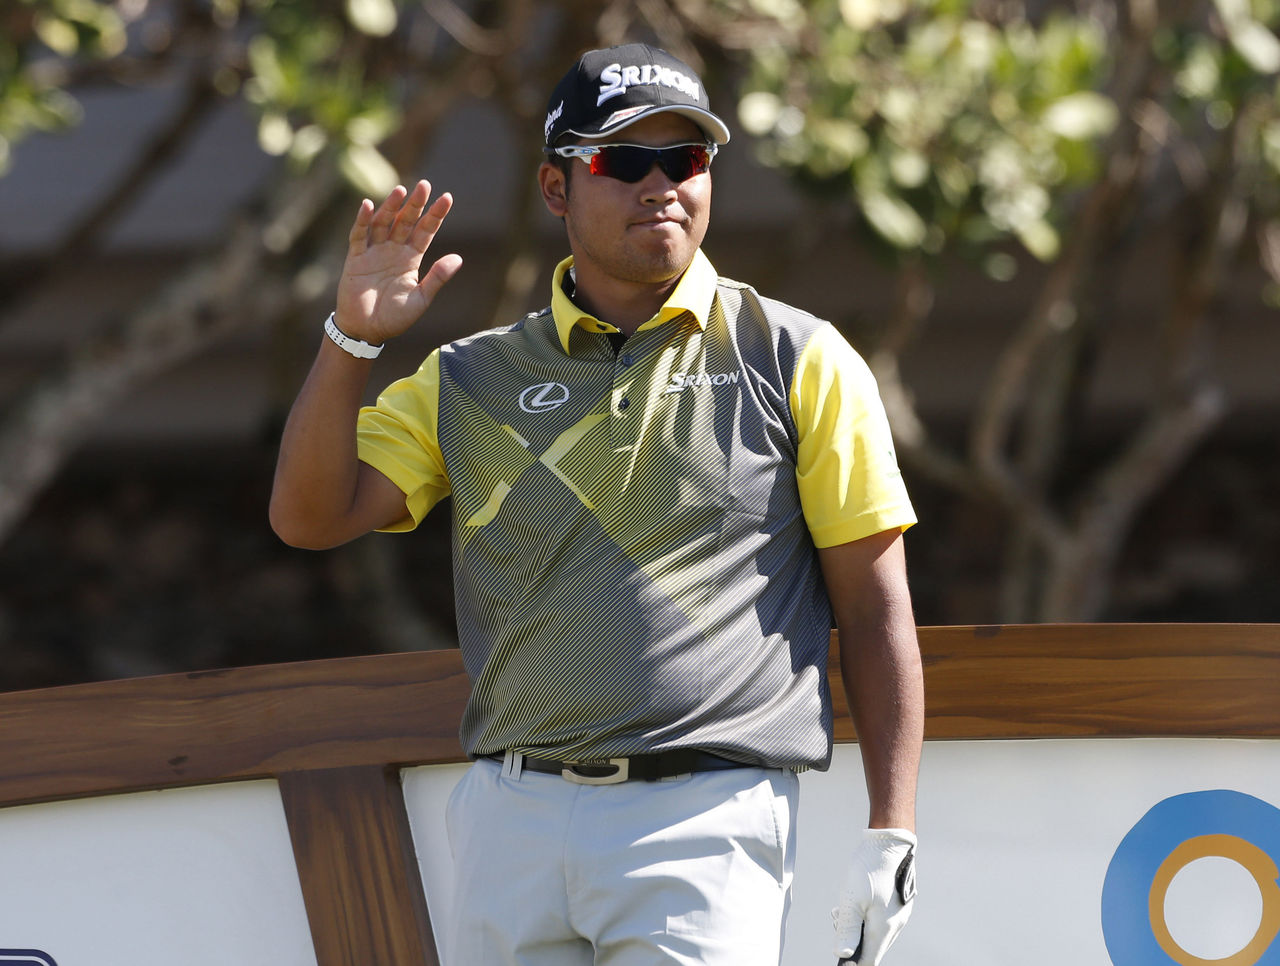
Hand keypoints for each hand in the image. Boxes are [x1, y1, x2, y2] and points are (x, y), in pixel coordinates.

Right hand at [335, 180, 462, 344]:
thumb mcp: (420, 298)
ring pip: (383, 223)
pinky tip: (369, 206)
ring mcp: (374, 252)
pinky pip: (359, 236)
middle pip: (405, 222)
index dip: (435, 215)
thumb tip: (458, 258)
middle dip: (415, 205)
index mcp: (411, 259)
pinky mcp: (355, 258)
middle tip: (425, 186)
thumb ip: (437, 278)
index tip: (447, 198)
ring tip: (400, 191)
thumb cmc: (394, 318)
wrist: (365, 331)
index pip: (426, 231)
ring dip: (391, 207)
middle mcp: (393, 250)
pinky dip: (363, 221)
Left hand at [832, 828, 916, 964]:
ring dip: (857, 925)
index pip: (869, 960)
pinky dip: (865, 916)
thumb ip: (848, 930)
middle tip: (838, 917)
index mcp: (884, 929)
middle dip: (851, 939)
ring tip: (844, 906)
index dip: (852, 963)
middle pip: (871, 947)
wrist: (889, 843)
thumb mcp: (852, 899)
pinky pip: (880, 920)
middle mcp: (895, 926)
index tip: (839, 957)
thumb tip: (843, 955)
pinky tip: (856, 900)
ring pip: (875, 932)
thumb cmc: (870, 870)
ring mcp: (899, 915)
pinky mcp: (898, 904)